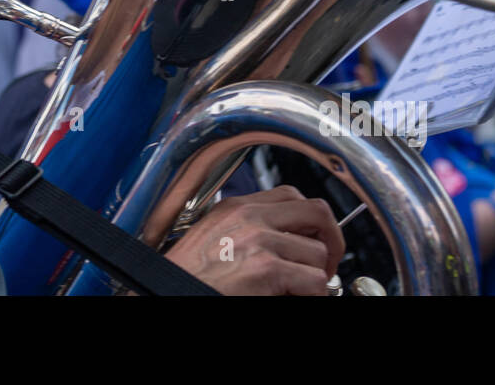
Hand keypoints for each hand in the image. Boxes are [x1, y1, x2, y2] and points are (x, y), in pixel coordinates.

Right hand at [163, 185, 344, 294]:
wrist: (163, 291)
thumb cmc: (186, 276)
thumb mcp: (212, 237)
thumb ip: (247, 229)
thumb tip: (286, 240)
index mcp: (236, 207)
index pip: (291, 195)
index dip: (310, 220)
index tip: (313, 238)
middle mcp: (250, 218)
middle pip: (316, 211)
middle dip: (331, 238)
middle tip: (327, 263)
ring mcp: (260, 242)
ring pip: (319, 254)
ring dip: (316, 276)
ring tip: (299, 289)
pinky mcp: (267, 270)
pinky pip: (315, 282)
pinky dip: (313, 295)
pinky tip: (292, 298)